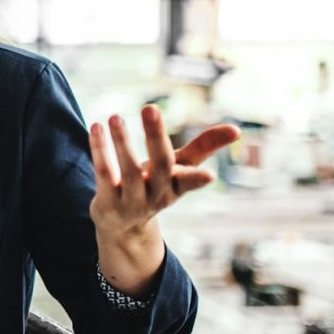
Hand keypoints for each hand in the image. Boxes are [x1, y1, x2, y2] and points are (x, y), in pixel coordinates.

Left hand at [88, 105, 239, 236]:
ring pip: (129, 171)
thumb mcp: (179, 169)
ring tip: (115, 117)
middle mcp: (157, 195)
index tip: (209, 176)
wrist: (122, 226)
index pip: (190, 181)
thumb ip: (204, 147)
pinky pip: (104, 173)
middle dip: (156, 137)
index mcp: (177, 186)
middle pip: (160, 167)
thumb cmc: (154, 186)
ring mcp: (132, 201)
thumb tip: (237, 130)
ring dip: (122, 142)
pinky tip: (96, 128)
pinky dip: (100, 150)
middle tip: (150, 108)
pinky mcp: (108, 202)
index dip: (197, 179)